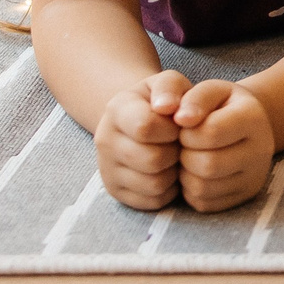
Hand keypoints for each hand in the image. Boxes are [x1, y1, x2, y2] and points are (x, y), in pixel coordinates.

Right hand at [95, 69, 188, 209]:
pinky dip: (168, 190)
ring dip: (174, 172)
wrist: (144, 121)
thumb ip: (170, 86)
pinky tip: (167, 171)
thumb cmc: (163, 101)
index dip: (172, 129)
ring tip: (173, 156)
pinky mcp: (116, 192)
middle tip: (179, 143)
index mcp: (116, 109)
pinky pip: (154, 201)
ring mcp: (107, 169)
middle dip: (175, 152)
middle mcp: (104, 140)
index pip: (145, 127)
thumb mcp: (169, 83)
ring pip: (155, 184)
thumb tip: (167, 107)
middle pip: (153, 159)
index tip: (179, 124)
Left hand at [171, 78, 276, 213]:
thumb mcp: (213, 91)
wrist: (247, 127)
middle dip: (185, 155)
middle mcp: (261, 151)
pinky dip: (191, 190)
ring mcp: (254, 178)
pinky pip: (203, 203)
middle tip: (185, 145)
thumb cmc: (223, 106)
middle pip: (208, 165)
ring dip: (185, 174)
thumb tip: (180, 118)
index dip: (186, 132)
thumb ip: (196, 98)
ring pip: (202, 189)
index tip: (185, 127)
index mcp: (254, 118)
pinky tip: (196, 172)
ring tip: (190, 157)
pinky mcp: (243, 197)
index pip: (210, 133)